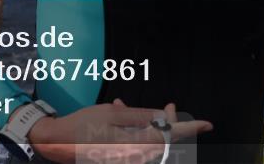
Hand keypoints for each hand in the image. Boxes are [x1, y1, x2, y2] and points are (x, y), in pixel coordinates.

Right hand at [28, 99, 211, 163]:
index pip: (170, 137)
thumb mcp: (113, 113)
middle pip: (163, 141)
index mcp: (134, 146)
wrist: (57, 143)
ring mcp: (126, 159)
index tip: (206, 124)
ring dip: (153, 126)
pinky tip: (126, 115)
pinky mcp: (119, 159)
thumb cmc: (83, 125)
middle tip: (169, 106)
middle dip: (170, 122)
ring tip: (145, 110)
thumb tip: (163, 118)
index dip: (189, 128)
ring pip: (151, 144)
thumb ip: (140, 116)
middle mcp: (133, 157)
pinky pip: (138, 147)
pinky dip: (138, 132)